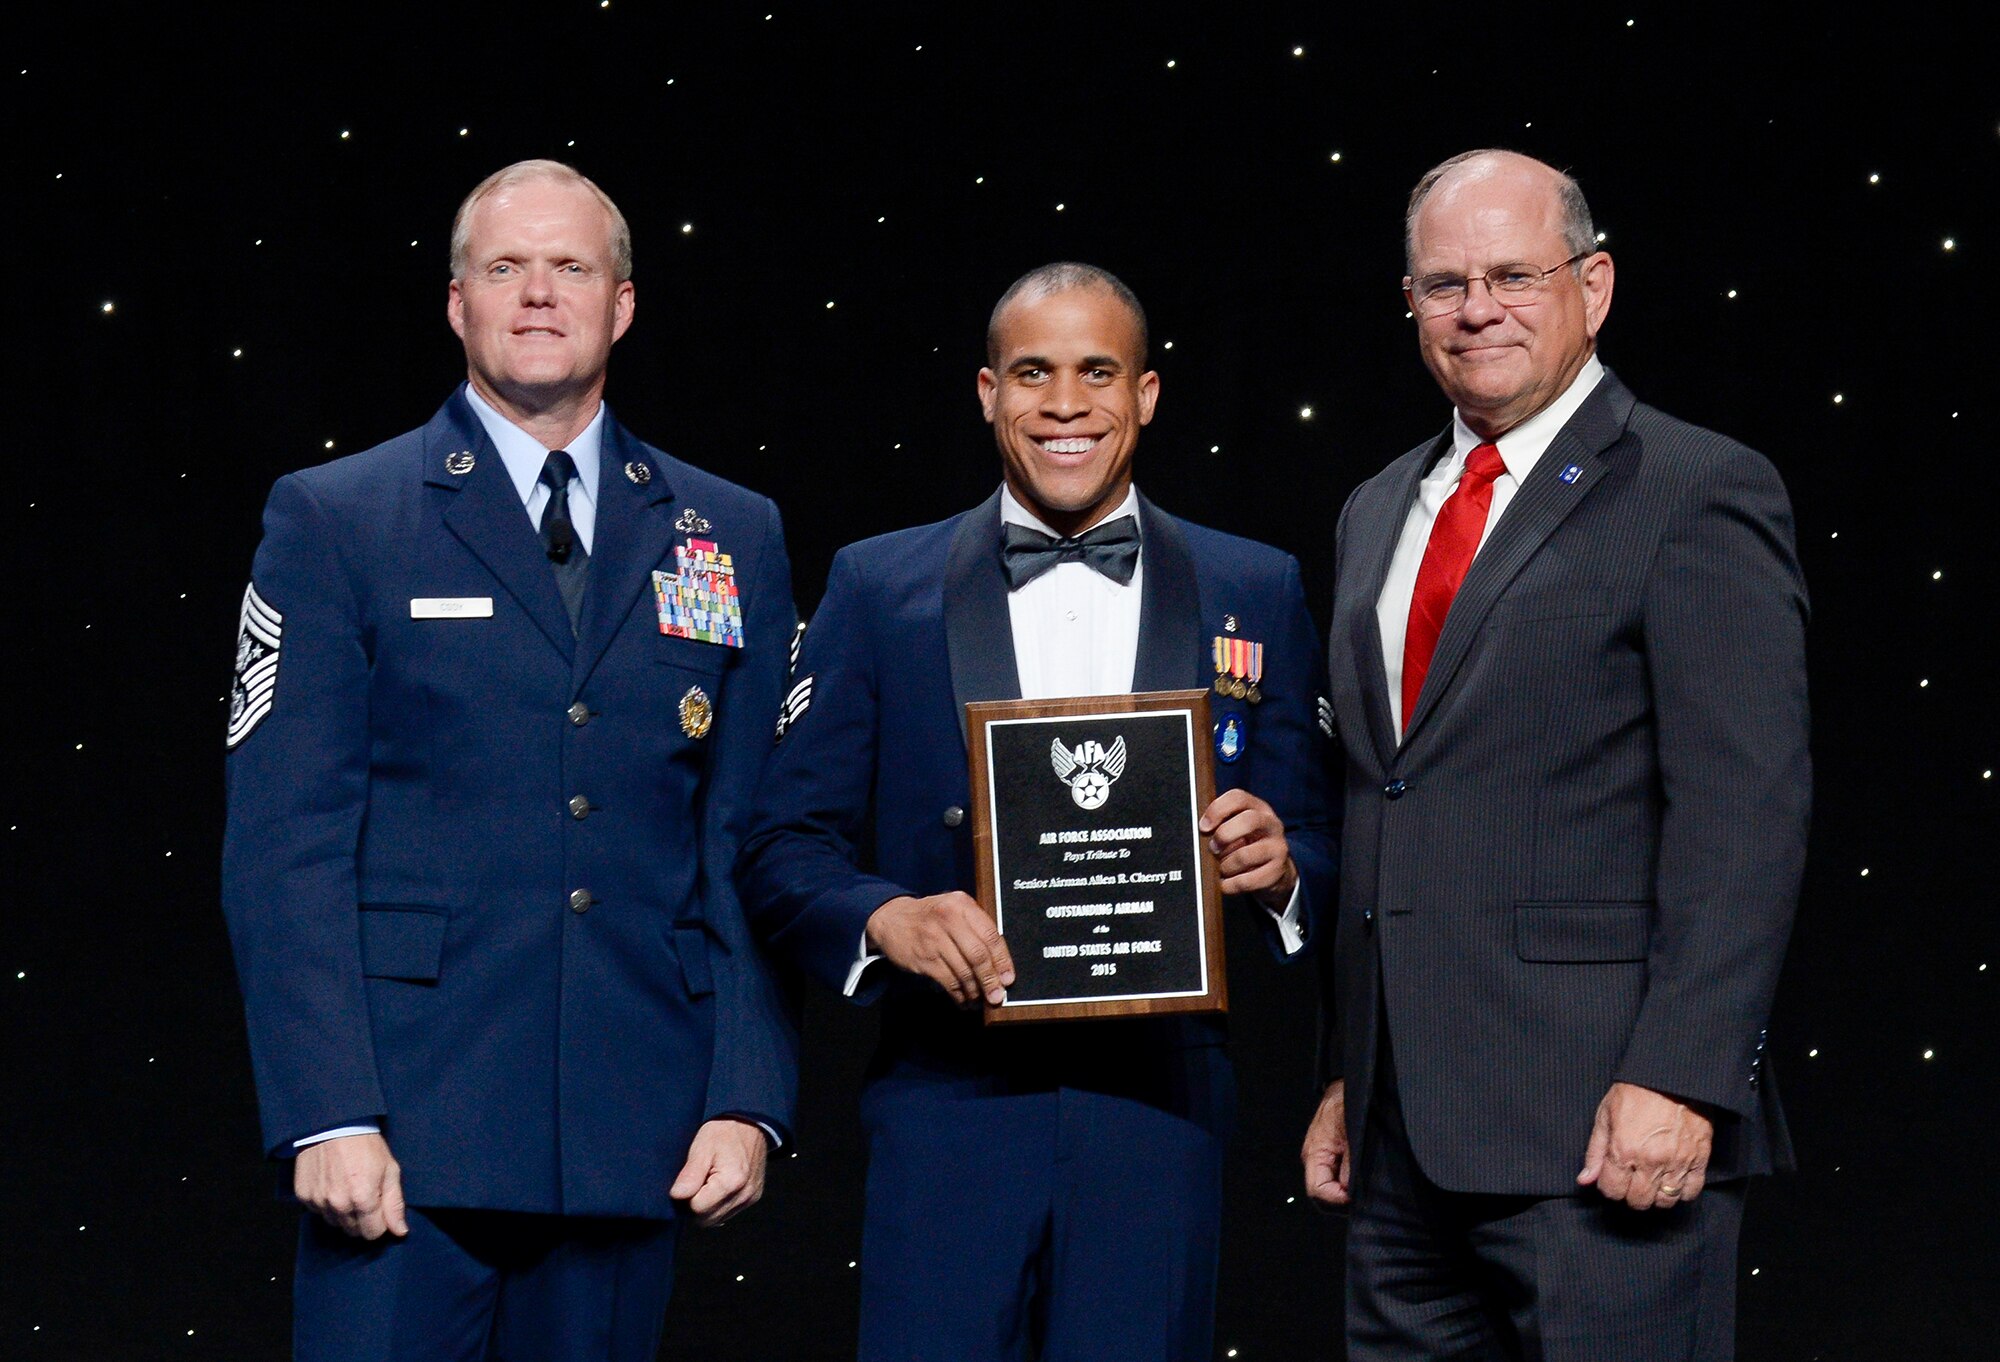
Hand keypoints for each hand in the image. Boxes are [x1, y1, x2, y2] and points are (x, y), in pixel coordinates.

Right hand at [293, 1132, 407, 1239]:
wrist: (333, 1125)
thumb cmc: (365, 1145)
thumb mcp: (389, 1169)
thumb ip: (394, 1204)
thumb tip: (400, 1231)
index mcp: (363, 1199)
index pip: (373, 1233)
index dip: (380, 1222)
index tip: (380, 1207)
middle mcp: (338, 1205)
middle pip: (353, 1231)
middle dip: (362, 1219)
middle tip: (365, 1195)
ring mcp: (318, 1201)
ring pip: (335, 1223)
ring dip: (343, 1213)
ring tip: (348, 1188)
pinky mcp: (304, 1196)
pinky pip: (318, 1211)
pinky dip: (326, 1204)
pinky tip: (332, 1184)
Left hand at [670, 1119, 769, 1226]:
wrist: (750, 1122)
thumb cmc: (724, 1131)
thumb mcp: (701, 1147)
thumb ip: (690, 1175)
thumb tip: (677, 1196)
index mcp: (732, 1182)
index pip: (697, 1208)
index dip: (687, 1197)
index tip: (688, 1181)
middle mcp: (744, 1194)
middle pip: (707, 1219)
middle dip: (696, 1205)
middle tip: (695, 1182)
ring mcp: (750, 1198)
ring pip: (717, 1219)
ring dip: (707, 1207)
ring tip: (707, 1182)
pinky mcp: (753, 1198)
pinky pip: (727, 1213)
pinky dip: (718, 1205)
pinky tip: (716, 1187)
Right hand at [865, 892, 1015, 1005]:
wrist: (891, 918)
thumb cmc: (930, 916)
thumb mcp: (953, 908)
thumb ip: (975, 926)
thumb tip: (1000, 962)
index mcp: (962, 905)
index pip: (991, 935)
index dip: (1003, 960)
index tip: (1008, 978)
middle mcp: (949, 918)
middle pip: (978, 955)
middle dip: (991, 979)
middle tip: (997, 995)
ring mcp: (934, 938)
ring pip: (964, 971)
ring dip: (975, 990)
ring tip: (979, 998)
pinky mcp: (923, 957)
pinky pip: (948, 981)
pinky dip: (959, 994)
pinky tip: (963, 998)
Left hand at [1199, 789, 1297, 909]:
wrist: (1276, 870)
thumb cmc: (1248, 845)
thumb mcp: (1237, 828)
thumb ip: (1221, 824)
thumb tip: (1199, 831)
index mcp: (1258, 808)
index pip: (1238, 797)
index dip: (1217, 810)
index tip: (1203, 826)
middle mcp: (1271, 824)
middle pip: (1248, 821)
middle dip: (1224, 836)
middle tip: (1212, 849)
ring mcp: (1278, 848)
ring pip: (1244, 856)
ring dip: (1225, 866)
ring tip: (1221, 868)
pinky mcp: (1278, 871)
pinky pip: (1246, 881)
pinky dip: (1230, 884)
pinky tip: (1226, 883)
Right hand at [1301, 1080, 1352, 1207]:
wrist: (1347, 1085)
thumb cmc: (1348, 1102)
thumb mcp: (1352, 1132)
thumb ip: (1350, 1162)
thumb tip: (1349, 1189)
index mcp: (1314, 1152)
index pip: (1316, 1190)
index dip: (1336, 1198)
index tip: (1357, 1195)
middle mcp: (1314, 1157)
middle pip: (1322, 1192)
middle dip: (1341, 1197)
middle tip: (1364, 1193)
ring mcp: (1321, 1156)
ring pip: (1330, 1185)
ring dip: (1346, 1188)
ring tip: (1365, 1181)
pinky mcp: (1330, 1152)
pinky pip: (1335, 1174)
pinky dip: (1348, 1178)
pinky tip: (1361, 1173)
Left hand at [1577, 1081, 1713, 1209]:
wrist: (1672, 1076)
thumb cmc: (1635, 1091)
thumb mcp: (1605, 1115)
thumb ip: (1595, 1152)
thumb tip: (1585, 1180)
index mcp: (1624, 1150)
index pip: (1612, 1190)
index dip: (1609, 1186)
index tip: (1612, 1177)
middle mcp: (1651, 1161)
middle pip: (1639, 1201)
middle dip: (1631, 1194)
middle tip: (1632, 1179)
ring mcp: (1677, 1162)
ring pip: (1665, 1201)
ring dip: (1656, 1195)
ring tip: (1652, 1180)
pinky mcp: (1700, 1159)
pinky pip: (1691, 1191)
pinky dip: (1681, 1191)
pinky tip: (1673, 1179)